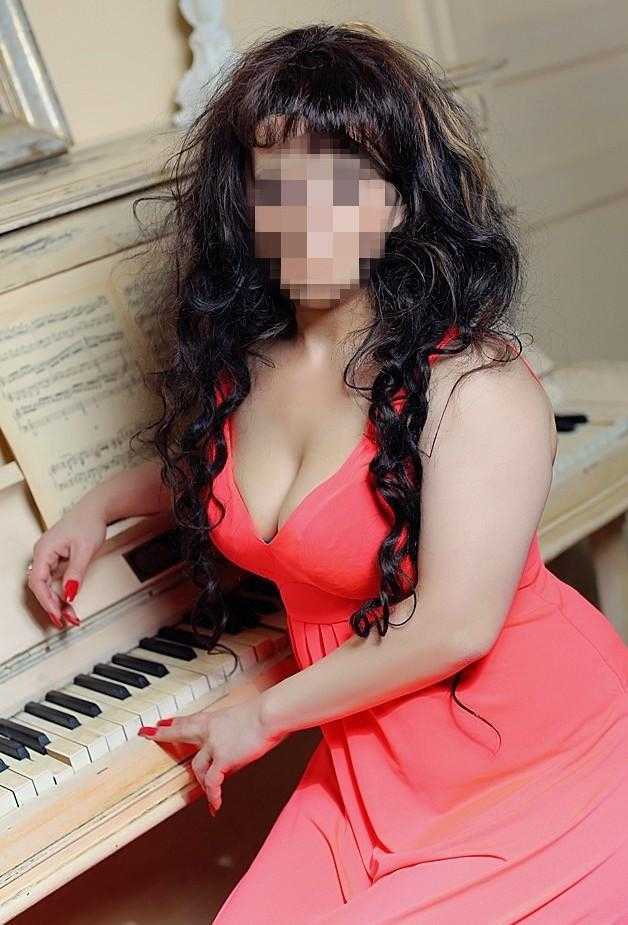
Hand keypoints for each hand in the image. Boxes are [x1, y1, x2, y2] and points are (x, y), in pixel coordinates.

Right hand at [27, 497, 107, 628]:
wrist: (96, 510)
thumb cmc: (88, 522)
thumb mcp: (84, 550)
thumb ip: (76, 573)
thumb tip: (69, 594)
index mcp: (44, 550)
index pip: (38, 582)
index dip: (46, 600)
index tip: (57, 613)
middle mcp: (42, 554)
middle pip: (40, 586)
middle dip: (52, 605)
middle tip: (65, 620)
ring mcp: (48, 557)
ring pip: (47, 585)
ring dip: (56, 601)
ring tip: (69, 615)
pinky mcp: (56, 559)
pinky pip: (54, 580)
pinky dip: (61, 592)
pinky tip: (69, 602)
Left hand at [138, 697, 287, 812]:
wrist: (270, 714)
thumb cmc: (266, 713)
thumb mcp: (246, 718)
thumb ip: (238, 730)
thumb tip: (243, 740)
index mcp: (214, 719)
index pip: (188, 719)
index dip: (174, 722)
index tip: (162, 722)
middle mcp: (209, 731)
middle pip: (179, 732)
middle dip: (161, 734)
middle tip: (146, 733)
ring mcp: (213, 745)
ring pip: (197, 767)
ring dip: (203, 783)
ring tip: (208, 796)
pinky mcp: (222, 759)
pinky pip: (213, 782)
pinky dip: (214, 795)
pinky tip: (215, 806)